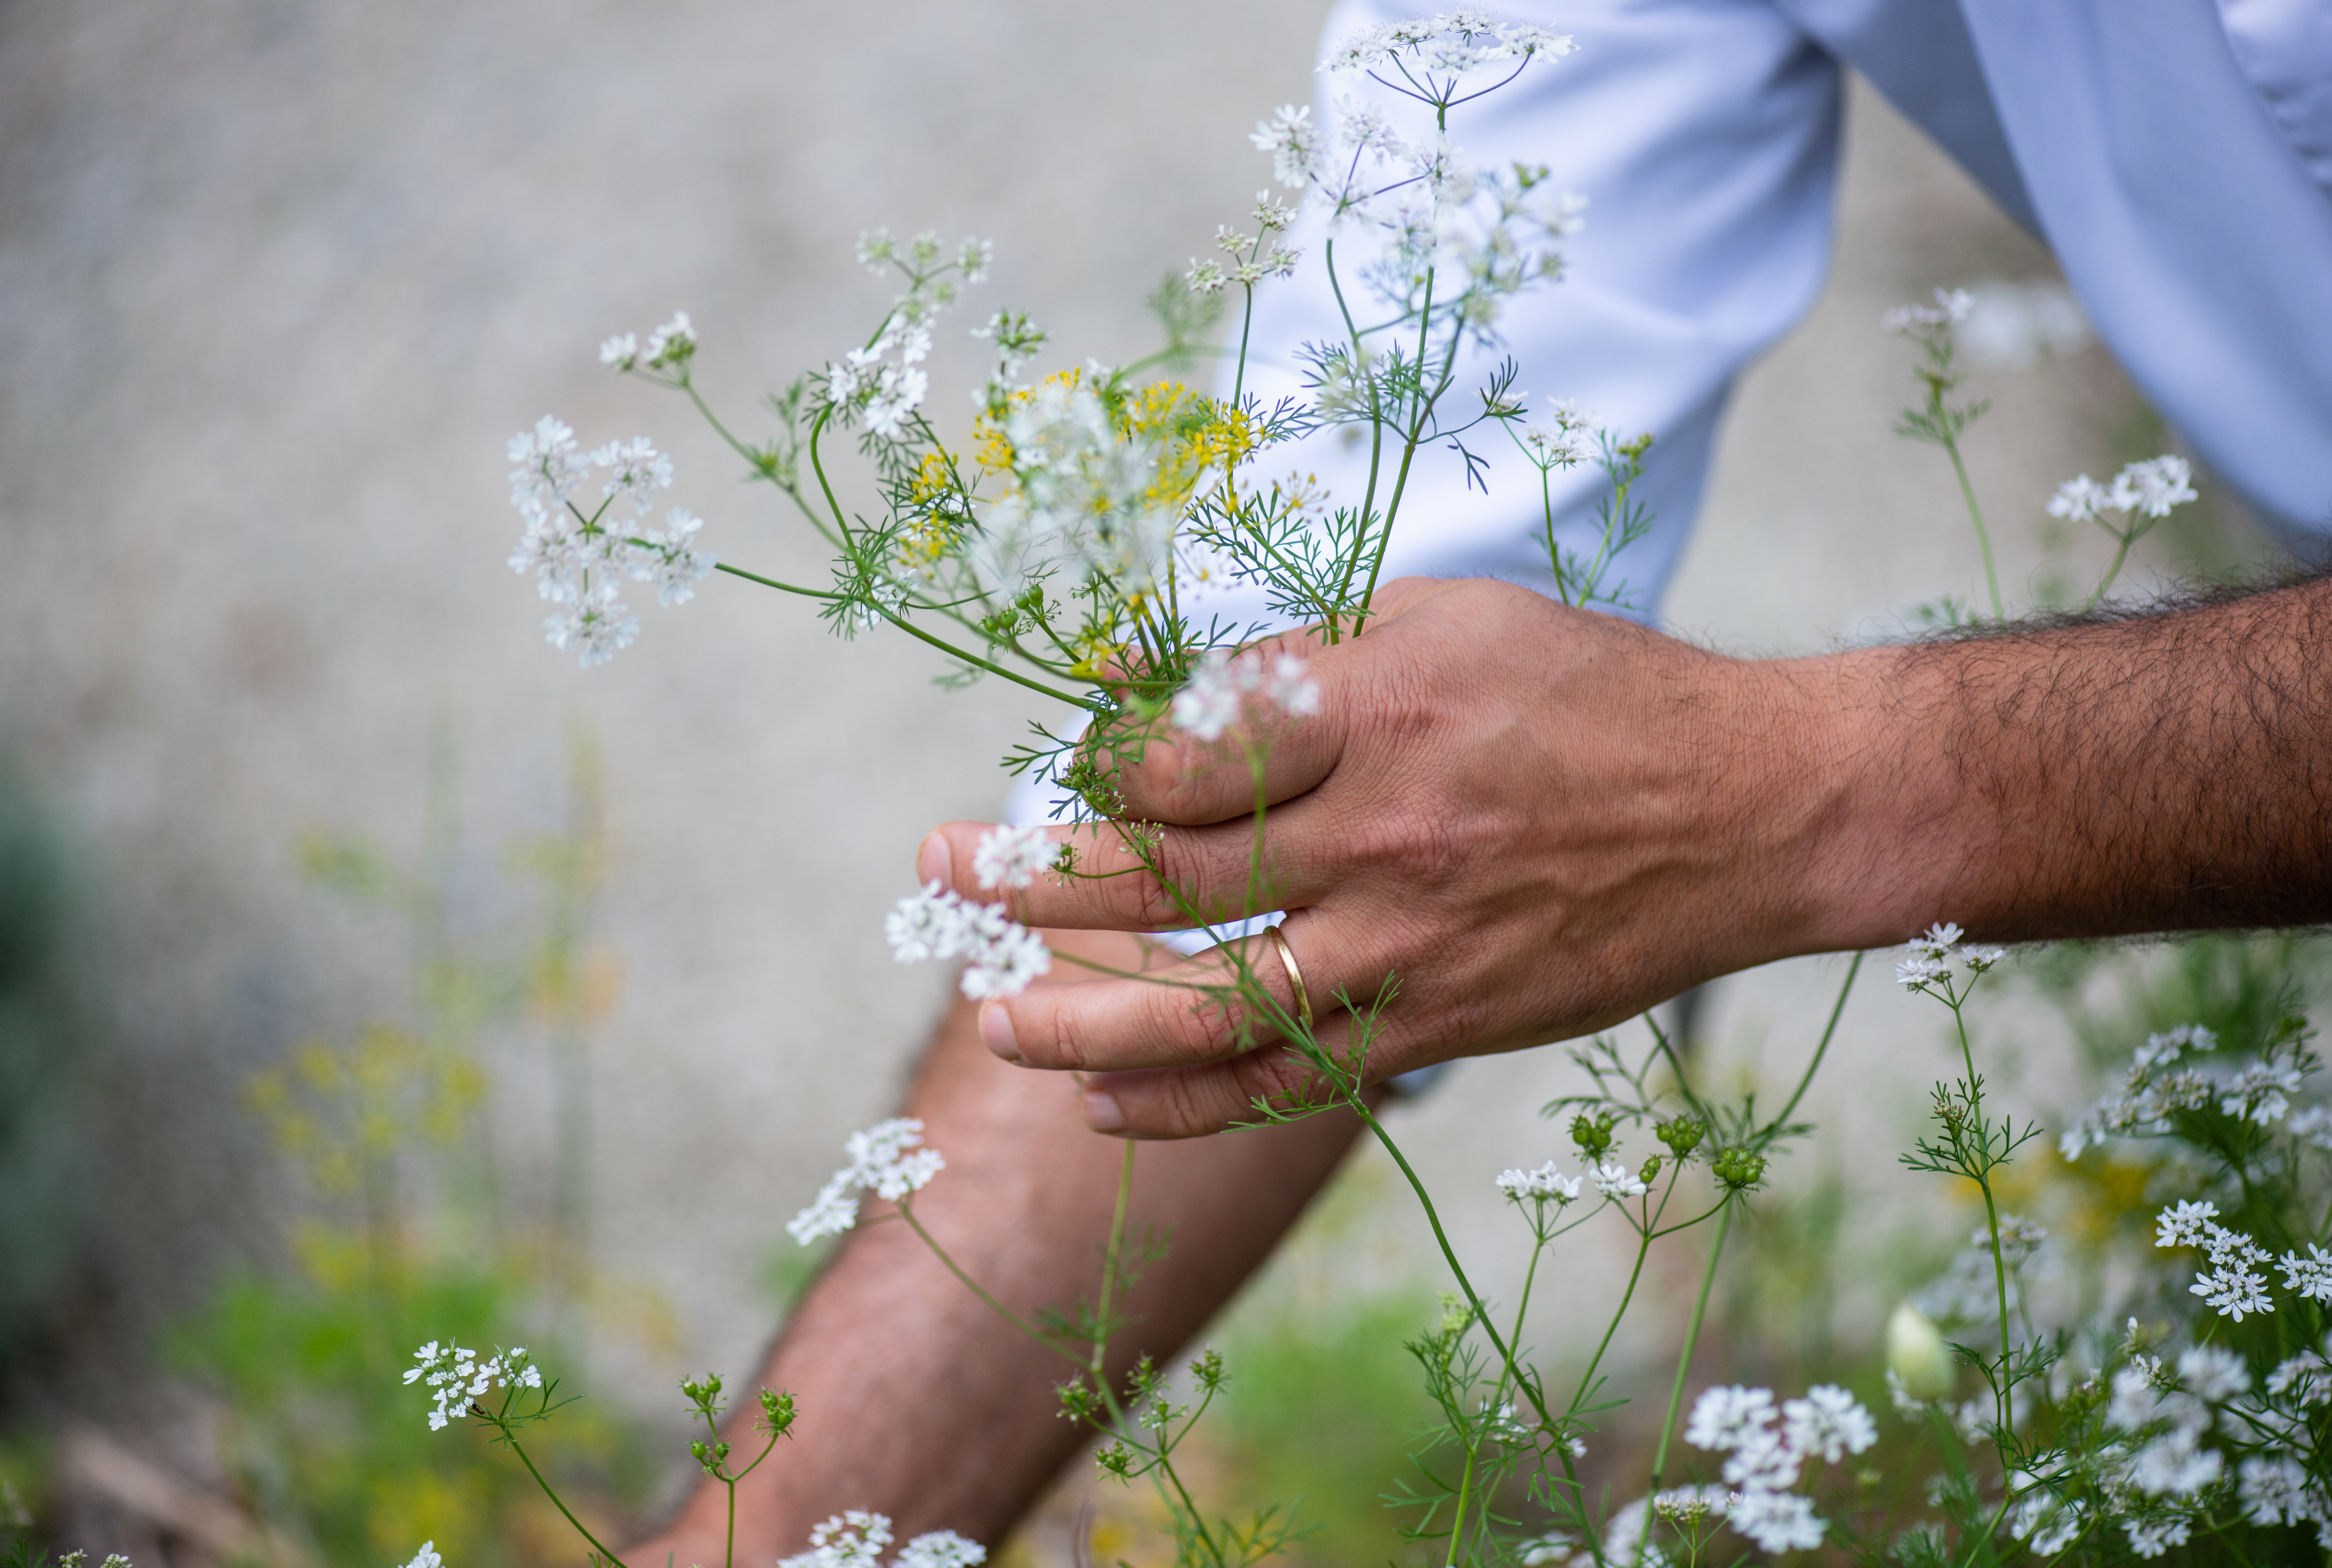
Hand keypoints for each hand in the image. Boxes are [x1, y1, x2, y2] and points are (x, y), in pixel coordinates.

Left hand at [920, 577, 1858, 1136]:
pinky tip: (1105, 1109)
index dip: (1102, 759)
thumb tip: (1148, 681)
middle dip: (1034, 875)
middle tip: (934, 870)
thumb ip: (1297, 655)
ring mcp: (1413, 945)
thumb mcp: (1447, 621)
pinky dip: (1192, 1100)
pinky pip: (1293, 1076)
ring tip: (992, 1023)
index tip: (1056, 759)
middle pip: (1172, 874)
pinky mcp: (1442, 1019)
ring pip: (1215, 1002)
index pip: (1192, 752)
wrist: (1754, 809)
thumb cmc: (1593, 691)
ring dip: (1087, 1019)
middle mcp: (1384, 839)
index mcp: (1378, 717)